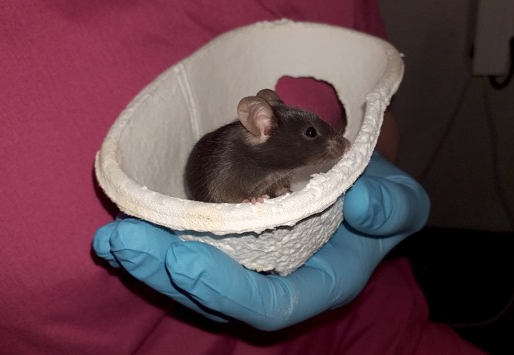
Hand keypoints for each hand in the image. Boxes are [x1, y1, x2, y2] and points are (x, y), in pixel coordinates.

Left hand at [93, 152, 428, 329]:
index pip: (270, 302)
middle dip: (166, 273)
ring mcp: (251, 263)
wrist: (358, 187)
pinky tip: (129, 220)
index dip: (225, 288)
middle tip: (122, 241)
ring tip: (112, 235)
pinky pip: (192, 247)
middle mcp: (277, 280)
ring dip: (150, 258)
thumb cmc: (380, 200)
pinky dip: (159, 237)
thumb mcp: (402, 201)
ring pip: (194, 277)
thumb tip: (359, 205)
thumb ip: (391, 208)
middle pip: (216, 296)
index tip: (182, 258)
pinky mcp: (232, 240)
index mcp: (319, 281)